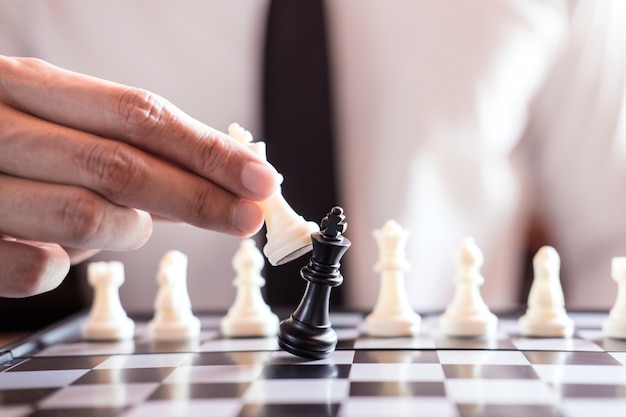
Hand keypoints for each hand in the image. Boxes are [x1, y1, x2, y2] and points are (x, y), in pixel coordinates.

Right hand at [0, 56, 279, 296]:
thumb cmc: (3, 146)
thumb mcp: (60, 130)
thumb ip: (129, 154)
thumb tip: (215, 180)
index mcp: (33, 87)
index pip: (141, 115)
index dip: (208, 150)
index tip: (261, 179)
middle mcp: (0, 124)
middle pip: (122, 163)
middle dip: (197, 198)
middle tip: (246, 217)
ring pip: (84, 217)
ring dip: (126, 230)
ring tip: (126, 225)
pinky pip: (35, 269)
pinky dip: (67, 268)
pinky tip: (59, 250)